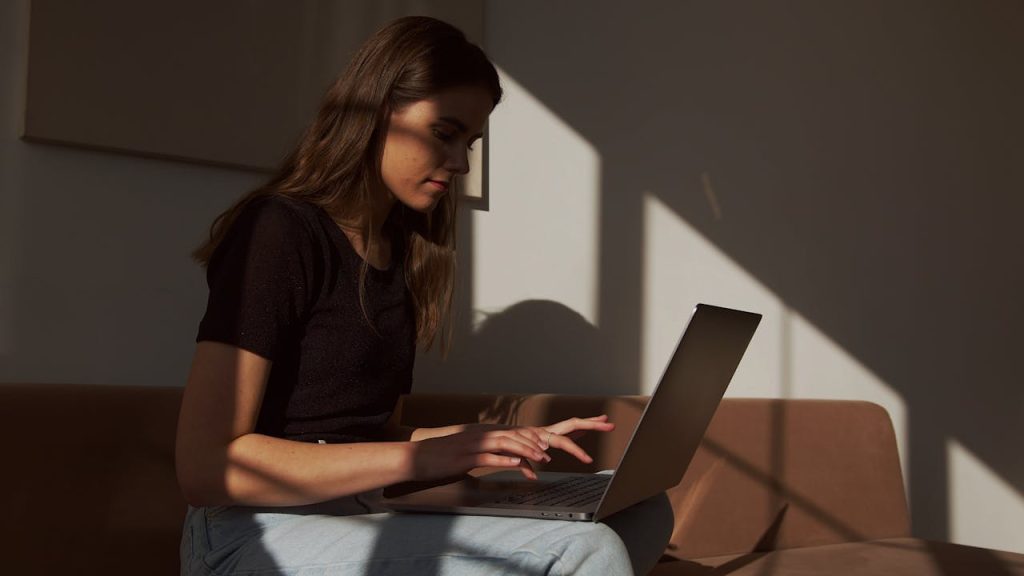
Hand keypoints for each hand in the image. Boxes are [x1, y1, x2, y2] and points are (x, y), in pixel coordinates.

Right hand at [408, 415, 614, 481]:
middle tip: (568, 443)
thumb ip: (498, 458)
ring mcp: (477, 444)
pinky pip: (491, 457)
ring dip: (528, 450)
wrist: (417, 457)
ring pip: (509, 443)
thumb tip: (519, 463)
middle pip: (525, 433)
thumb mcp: (476, 457)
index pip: (527, 432)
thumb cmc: (445, 459)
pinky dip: (507, 460)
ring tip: (545, 457)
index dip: (551, 433)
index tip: (576, 432)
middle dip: (550, 437)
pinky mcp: (467, 456)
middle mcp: (487, 435)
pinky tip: (519, 464)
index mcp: (492, 434)